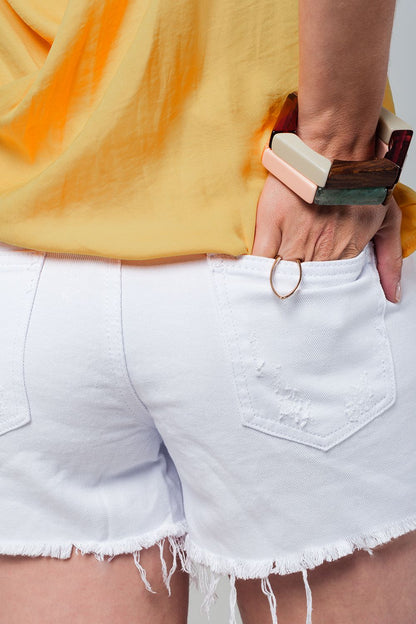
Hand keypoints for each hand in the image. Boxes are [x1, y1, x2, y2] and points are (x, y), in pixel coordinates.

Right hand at [251, 173, 402, 302]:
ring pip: (280, 278)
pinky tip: (248, 279)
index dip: (321, 298)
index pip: (329, 290)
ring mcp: (294, 240)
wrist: (336, 148)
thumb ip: (390, 261)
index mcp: (344, 254)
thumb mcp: (388, 221)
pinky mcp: (271, 225)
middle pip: (303, 287)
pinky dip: (252, 271)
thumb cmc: (359, 180)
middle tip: (290, 308)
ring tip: (265, 300)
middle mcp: (319, 252)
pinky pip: (259, 259)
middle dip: (297, 297)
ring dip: (274, 287)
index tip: (314, 305)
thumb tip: (393, 296)